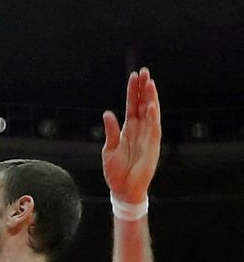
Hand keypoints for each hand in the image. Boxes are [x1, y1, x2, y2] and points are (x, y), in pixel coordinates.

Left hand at [102, 69, 160, 205]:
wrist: (123, 190)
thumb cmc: (116, 172)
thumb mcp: (109, 150)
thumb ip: (110, 131)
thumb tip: (107, 113)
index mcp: (128, 129)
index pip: (131, 106)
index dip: (133, 91)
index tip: (134, 76)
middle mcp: (139, 130)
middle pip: (142, 104)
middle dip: (144, 89)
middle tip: (144, 72)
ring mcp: (147, 136)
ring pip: (150, 112)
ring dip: (150, 98)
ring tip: (150, 83)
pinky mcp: (152, 145)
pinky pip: (153, 128)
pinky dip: (152, 116)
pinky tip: (150, 105)